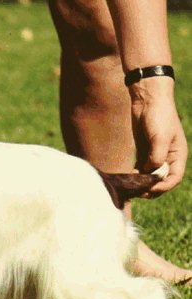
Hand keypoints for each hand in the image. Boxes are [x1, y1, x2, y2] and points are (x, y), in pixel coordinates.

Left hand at [130, 77, 187, 195]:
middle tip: (137, 191)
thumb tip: (149, 173)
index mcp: (178, 155)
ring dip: (142, 183)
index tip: (150, 189)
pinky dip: (136, 175)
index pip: (174, 178)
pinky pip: (141, 168)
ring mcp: (155, 154)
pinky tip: (128, 177)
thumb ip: (156, 157)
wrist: (148, 100)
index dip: (163, 186)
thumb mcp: (160, 137)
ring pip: (150, 175)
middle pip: (162, 179)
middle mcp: (168, 157)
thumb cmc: (159, 116)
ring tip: (131, 186)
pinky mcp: (144, 151)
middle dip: (151, 187)